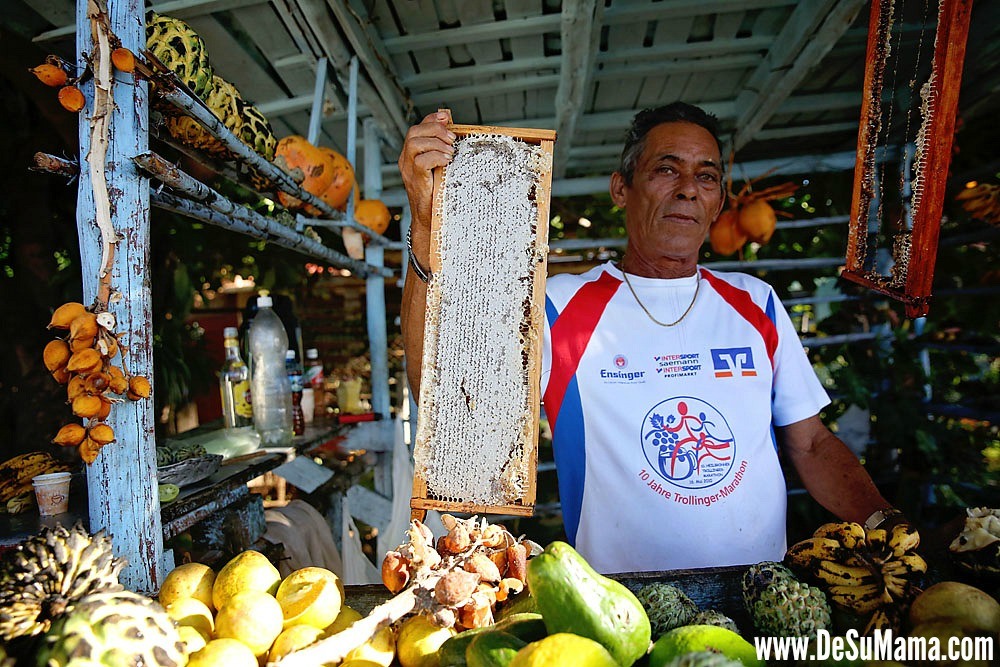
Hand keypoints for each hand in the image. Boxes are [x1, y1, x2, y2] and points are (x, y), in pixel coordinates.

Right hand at [397, 111, 454, 234]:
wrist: (429, 219)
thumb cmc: (436, 194)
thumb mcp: (440, 168)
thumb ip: (443, 152)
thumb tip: (455, 135)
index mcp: (410, 155)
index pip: (417, 129)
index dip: (431, 119)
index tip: (446, 118)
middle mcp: (406, 160)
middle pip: (414, 132)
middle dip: (435, 129)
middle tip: (452, 139)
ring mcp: (408, 171)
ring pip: (415, 143)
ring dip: (436, 143)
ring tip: (450, 152)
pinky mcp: (415, 180)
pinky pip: (421, 161)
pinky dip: (436, 157)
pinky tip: (446, 161)